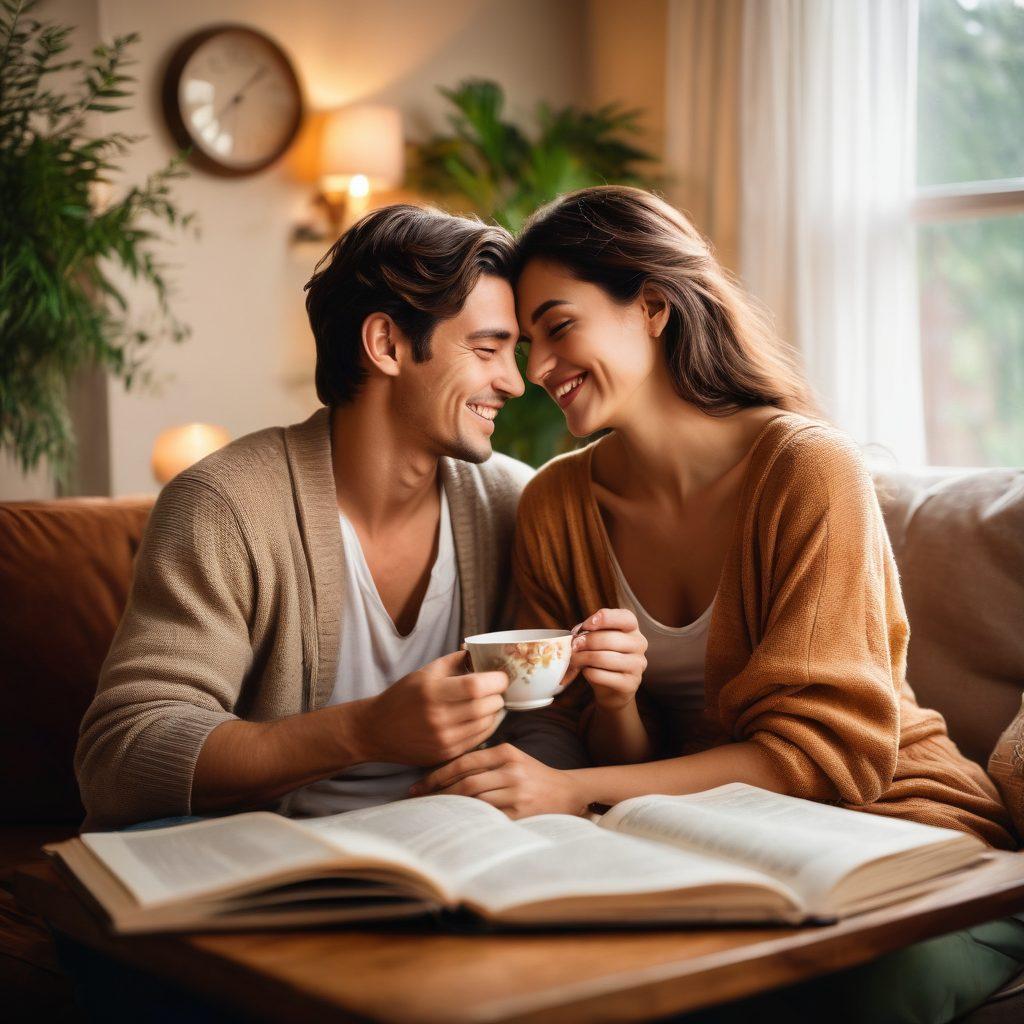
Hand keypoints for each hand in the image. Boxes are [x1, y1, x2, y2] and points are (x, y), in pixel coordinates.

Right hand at [352, 650, 507, 765]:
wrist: (377, 730)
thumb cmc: (403, 696)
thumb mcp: (425, 672)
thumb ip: (455, 660)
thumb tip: (483, 653)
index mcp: (432, 692)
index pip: (476, 686)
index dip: (496, 680)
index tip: (501, 676)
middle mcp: (438, 718)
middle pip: (486, 706)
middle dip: (498, 695)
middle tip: (497, 688)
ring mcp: (444, 739)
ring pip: (487, 724)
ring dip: (494, 711)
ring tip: (489, 701)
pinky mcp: (447, 754)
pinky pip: (479, 739)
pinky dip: (486, 726)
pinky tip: (481, 717)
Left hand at [408, 743, 588, 818]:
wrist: (567, 792)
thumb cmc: (533, 775)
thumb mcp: (512, 758)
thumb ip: (485, 761)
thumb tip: (445, 773)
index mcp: (506, 752)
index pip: (463, 762)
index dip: (437, 775)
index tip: (418, 785)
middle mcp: (510, 771)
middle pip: (465, 783)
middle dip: (438, 793)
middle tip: (418, 801)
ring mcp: (516, 794)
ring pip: (474, 800)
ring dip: (450, 807)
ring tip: (432, 812)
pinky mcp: (520, 814)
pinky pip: (487, 817)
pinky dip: (469, 819)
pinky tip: (456, 822)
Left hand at [571, 608, 646, 710]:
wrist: (611, 689)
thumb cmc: (603, 658)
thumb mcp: (598, 639)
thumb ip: (591, 631)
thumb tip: (577, 634)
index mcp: (632, 628)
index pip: (625, 617)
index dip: (605, 618)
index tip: (587, 625)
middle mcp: (639, 644)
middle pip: (610, 639)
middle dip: (586, 642)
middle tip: (573, 646)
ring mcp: (637, 665)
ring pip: (604, 658)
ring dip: (583, 658)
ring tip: (574, 659)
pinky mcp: (630, 684)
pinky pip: (601, 675)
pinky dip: (588, 672)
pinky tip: (586, 671)